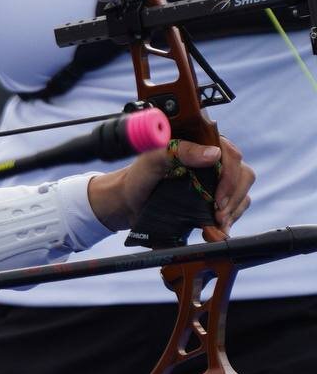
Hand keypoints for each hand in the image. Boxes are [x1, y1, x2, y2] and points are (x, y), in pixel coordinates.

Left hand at [87, 137, 252, 235]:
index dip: (230, 178)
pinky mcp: (214, 199)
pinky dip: (231, 218)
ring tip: (218, 224)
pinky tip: (218, 228)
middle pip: (243, 175)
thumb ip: (180, 151)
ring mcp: (216, 181)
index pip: (232, 156)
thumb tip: (213, 154)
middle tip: (218, 216)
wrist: (130, 201)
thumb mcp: (153, 159)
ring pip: (242, 192)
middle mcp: (214, 161)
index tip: (218, 199)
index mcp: (202, 145)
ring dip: (234, 210)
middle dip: (233, 197)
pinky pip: (235, 206)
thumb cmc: (139, 176)